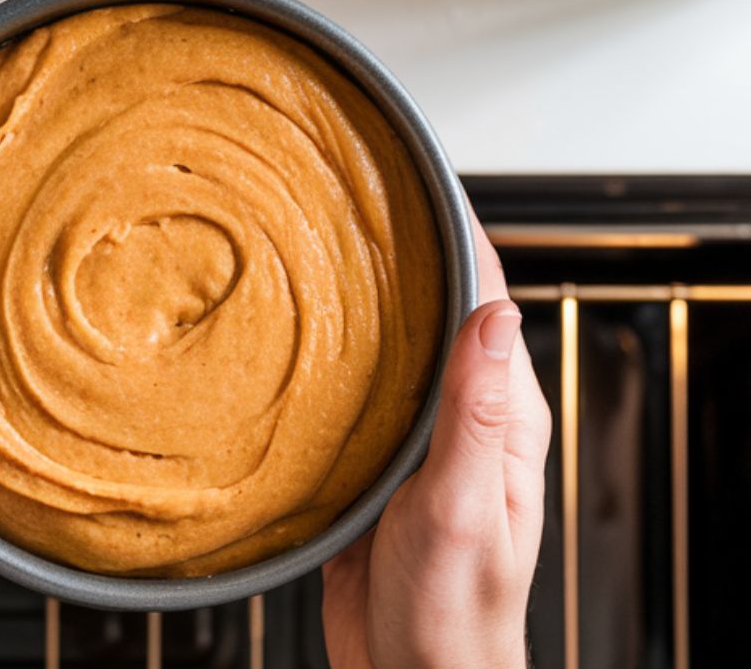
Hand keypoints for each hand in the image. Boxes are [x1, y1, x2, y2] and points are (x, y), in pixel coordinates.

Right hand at [322, 211, 550, 668]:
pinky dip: (332, 347)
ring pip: (392, 339)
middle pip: (437, 305)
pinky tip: (293, 331)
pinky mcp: (377, 453)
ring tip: (312, 244)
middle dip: (403, 249)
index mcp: (501, 411)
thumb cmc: (452, 611)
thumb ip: (477, 412)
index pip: (488, 294)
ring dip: (362, 293)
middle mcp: (463, 409)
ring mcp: (418, 429)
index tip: (420, 182)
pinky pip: (357, 382)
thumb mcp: (463, 506)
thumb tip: (495, 313)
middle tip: (347, 198)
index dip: (460, 232)